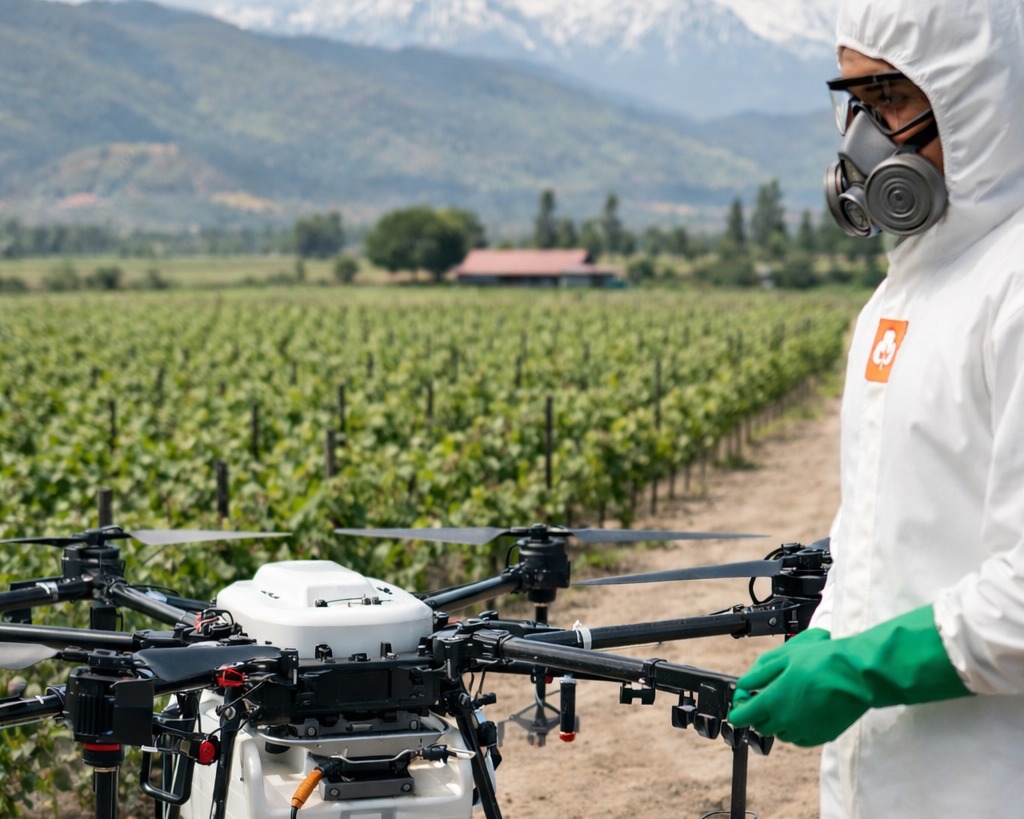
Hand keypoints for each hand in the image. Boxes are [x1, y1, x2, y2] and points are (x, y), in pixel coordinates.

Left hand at [730, 628, 860, 745]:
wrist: (858, 675)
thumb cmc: (822, 662)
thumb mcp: (783, 658)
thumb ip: (759, 674)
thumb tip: (744, 684)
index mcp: (773, 702)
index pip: (743, 716)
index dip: (737, 710)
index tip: (739, 703)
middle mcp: (786, 721)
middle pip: (760, 726)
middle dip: (756, 714)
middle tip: (762, 697)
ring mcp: (804, 731)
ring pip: (780, 733)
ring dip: (776, 721)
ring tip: (786, 701)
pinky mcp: (822, 736)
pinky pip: (799, 738)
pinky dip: (794, 729)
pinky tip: (801, 712)